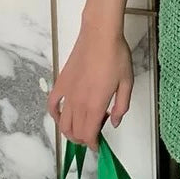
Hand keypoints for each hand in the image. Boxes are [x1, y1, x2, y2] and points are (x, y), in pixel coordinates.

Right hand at [47, 26, 133, 150]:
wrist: (100, 34)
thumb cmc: (117, 56)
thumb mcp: (127, 82)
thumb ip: (122, 106)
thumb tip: (114, 122)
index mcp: (95, 105)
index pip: (89, 134)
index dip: (93, 144)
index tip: (98, 144)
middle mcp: (78, 103)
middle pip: (75, 132)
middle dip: (84, 139)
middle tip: (94, 132)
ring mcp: (67, 94)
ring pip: (63, 123)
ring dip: (70, 132)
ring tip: (81, 127)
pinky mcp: (61, 83)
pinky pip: (52, 105)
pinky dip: (54, 115)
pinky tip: (61, 115)